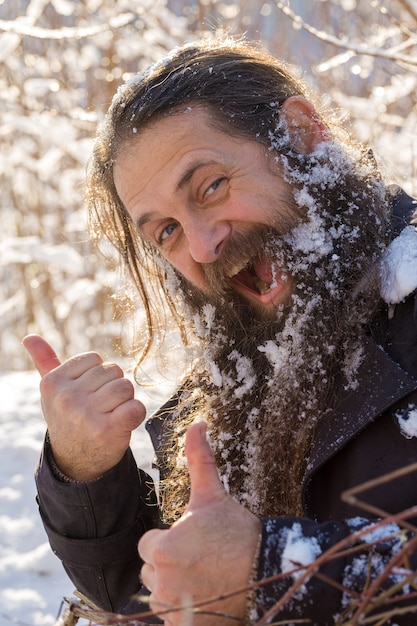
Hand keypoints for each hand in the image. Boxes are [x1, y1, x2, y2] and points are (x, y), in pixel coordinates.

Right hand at [22, 334, 145, 479]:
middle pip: (113, 371)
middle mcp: (67, 398)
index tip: (88, 394)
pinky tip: (123, 423)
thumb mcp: (52, 391)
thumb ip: (45, 361)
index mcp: (53, 383)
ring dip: (125, 400)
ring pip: (126, 387)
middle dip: (113, 387)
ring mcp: (87, 415)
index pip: (95, 359)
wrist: (76, 461)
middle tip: (101, 407)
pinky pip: (136, 407)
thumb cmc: (67, 417)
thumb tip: (29, 337)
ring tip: (111, 414)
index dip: (98, 375)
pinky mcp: (108, 430)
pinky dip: (136, 414)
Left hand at [139, 421, 260, 625]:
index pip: (149, 546)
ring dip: (176, 588)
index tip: (194, 541)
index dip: (170, 541)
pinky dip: (186, 611)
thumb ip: (199, 458)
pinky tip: (207, 594)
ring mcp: (173, 610)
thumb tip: (197, 422)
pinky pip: (173, 618)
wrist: (268, 568)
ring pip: (161, 596)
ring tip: (205, 575)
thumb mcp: (212, 494)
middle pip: (152, 572)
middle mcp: (161, 583)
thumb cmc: (235, 530)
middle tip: (202, 558)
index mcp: (160, 549)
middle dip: (171, 565)